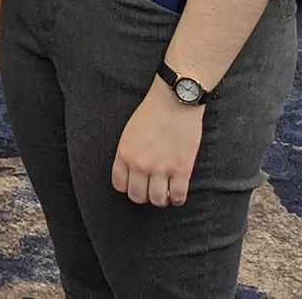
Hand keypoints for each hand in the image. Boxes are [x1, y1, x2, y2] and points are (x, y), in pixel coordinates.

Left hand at [111, 78, 204, 206]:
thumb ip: (128, 153)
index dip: (128, 187)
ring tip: (165, 191)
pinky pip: (177, 197)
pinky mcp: (181, 170)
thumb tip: (131, 171)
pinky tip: (177, 191)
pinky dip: (177, 198)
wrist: (175, 101)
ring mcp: (161, 168)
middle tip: (151, 188)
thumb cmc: (152, 112)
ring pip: (157, 200)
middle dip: (144, 195)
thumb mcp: (129, 132)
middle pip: (137, 196)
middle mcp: (140, 164)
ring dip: (161, 198)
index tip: (136, 184)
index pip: (120, 185)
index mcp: (124, 154)